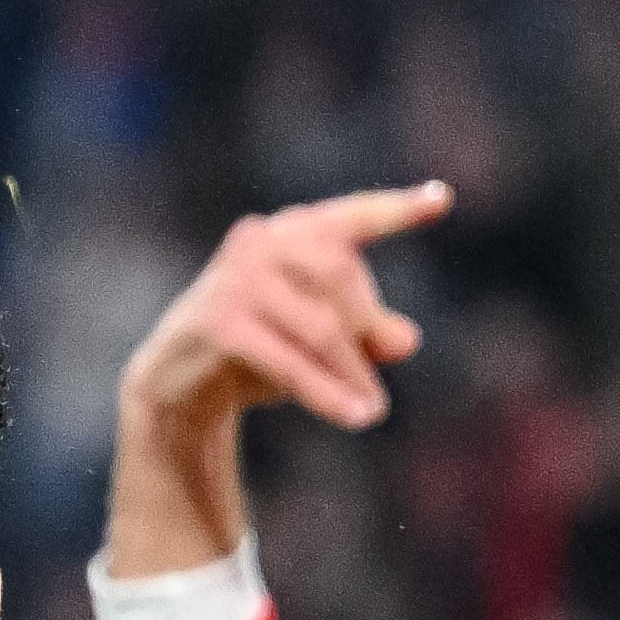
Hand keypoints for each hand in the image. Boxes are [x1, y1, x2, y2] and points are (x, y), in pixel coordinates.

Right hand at [119, 182, 452, 434]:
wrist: (179, 383)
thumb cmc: (258, 350)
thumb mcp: (319, 342)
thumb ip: (366, 334)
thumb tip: (406, 339)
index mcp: (290, 232)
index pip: (351, 219)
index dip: (395, 211)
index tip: (440, 201)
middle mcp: (260, 241)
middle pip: (339, 276)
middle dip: (365, 330)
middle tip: (375, 388)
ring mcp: (234, 279)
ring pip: (318, 325)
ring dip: (349, 374)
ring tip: (372, 413)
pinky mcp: (218, 322)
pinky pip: (287, 359)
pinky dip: (323, 392)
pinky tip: (354, 418)